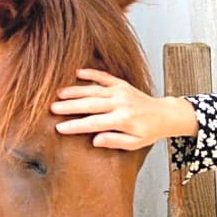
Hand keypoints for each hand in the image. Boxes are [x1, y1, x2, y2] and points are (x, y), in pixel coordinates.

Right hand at [50, 68, 198, 149]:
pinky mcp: (121, 84)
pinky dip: (91, 73)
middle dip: (70, 106)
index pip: (94, 123)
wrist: (164, 114)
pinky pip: (104, 77)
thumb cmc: (149, 131)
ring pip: (93, 90)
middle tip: (52, 108)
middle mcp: (120, 103)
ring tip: (58, 93)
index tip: (60, 128)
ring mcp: (120, 91)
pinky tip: (77, 72)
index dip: (75, 126)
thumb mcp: (135, 143)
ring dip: (75, 91)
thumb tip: (95, 140)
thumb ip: (115, 141)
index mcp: (122, 120)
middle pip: (90, 104)